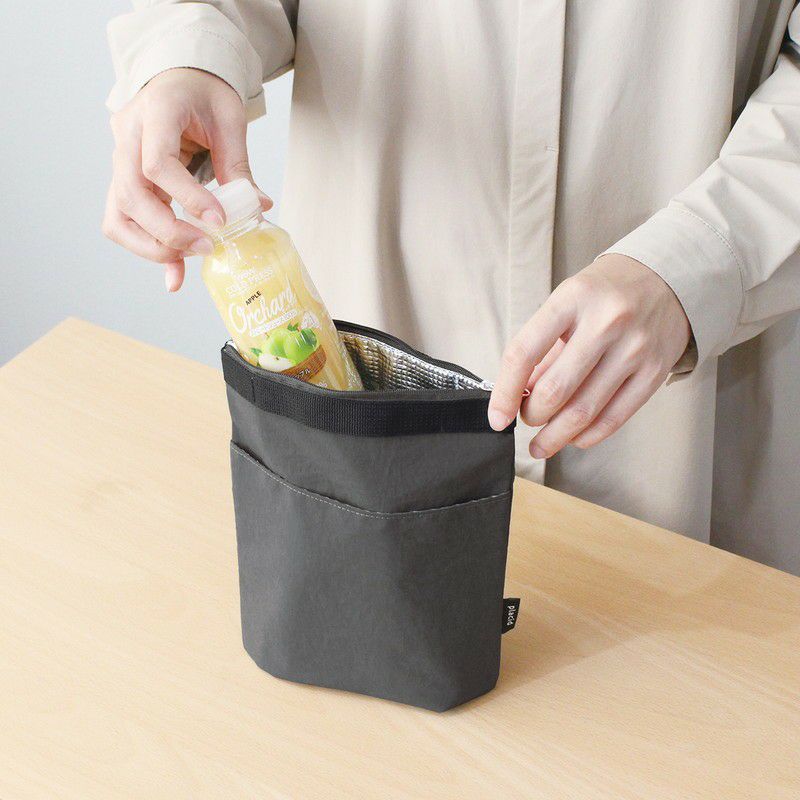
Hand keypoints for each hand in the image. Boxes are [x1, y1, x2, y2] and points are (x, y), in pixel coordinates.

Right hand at [102, 68, 271, 291]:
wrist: (179, 78)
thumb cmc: (204, 93)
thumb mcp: (229, 120)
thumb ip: (237, 165)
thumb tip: (258, 208)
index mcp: (155, 112)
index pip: (157, 164)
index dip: (188, 198)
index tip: (219, 221)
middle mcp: (127, 136)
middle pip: (131, 195)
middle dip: (168, 231)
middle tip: (206, 247)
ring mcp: (120, 160)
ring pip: (117, 215)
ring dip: (151, 246)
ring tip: (188, 259)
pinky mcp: (125, 182)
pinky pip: (124, 222)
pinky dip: (146, 248)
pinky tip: (175, 270)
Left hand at [488, 254, 690, 456]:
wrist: (667, 277)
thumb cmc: (606, 294)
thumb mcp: (566, 304)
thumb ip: (542, 349)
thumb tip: (517, 396)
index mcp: (572, 299)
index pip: (524, 352)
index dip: (504, 392)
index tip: (497, 416)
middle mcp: (605, 322)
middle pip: (554, 390)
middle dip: (532, 415)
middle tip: (526, 419)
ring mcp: (633, 348)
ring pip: (584, 411)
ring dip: (556, 435)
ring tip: (543, 443)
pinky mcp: (655, 371)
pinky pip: (614, 418)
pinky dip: (587, 436)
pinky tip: (574, 437)